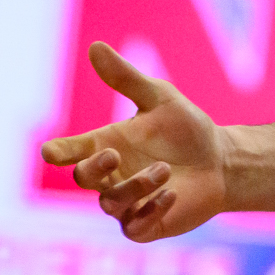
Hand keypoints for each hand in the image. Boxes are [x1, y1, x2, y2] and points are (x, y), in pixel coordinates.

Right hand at [39, 42, 229, 242]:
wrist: (222, 161)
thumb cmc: (185, 128)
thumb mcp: (160, 98)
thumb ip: (126, 78)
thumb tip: (95, 46)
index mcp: (105, 146)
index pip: (69, 153)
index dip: (58, 152)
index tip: (52, 151)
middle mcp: (110, 177)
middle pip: (84, 179)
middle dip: (93, 169)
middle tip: (113, 154)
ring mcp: (127, 203)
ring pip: (111, 203)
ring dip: (136, 186)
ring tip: (165, 170)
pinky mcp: (147, 224)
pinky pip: (134, 227)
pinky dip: (150, 211)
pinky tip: (171, 195)